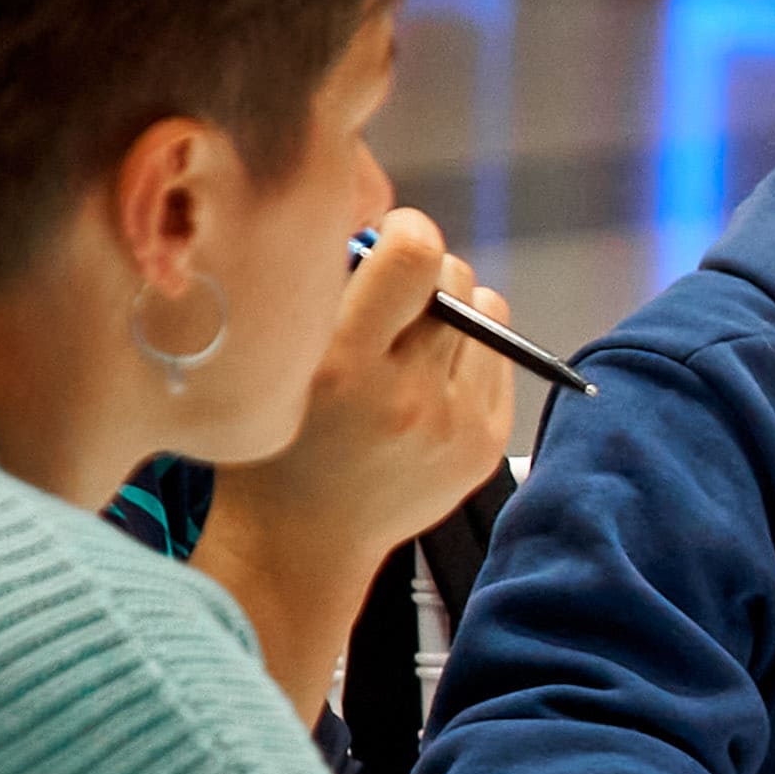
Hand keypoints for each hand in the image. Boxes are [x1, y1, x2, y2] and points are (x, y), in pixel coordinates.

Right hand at [202, 209, 516, 571]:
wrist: (301, 547)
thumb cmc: (274, 442)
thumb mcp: (273, 364)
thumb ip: (323, 294)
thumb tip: (380, 227)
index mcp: (344, 366)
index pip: (415, 252)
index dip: (403, 232)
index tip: (383, 245)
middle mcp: (409, 395)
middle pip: (454, 273)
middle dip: (422, 274)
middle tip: (389, 302)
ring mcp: (456, 424)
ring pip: (488, 308)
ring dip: (453, 311)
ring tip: (414, 342)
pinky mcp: (485, 445)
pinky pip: (501, 356)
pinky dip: (470, 353)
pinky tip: (431, 379)